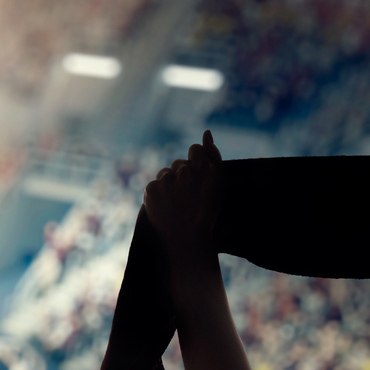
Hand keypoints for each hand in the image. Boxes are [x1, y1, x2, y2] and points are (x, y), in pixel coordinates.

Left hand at [142, 130, 223, 261]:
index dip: (195, 162)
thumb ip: (213, 155)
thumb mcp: (219, 183)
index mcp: (205, 167)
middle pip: (178, 162)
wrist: (187, 237)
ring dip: (169, 183)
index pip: (194, 148)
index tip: (196, 178)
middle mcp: (185, 170)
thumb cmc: (207, 210)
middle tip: (187, 196)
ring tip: (177, 202)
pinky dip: (158, 192)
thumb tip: (206, 132)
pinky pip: (154, 183)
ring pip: (165, 173)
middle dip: (182, 175)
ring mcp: (166, 179)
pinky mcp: (151, 188)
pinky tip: (166, 206)